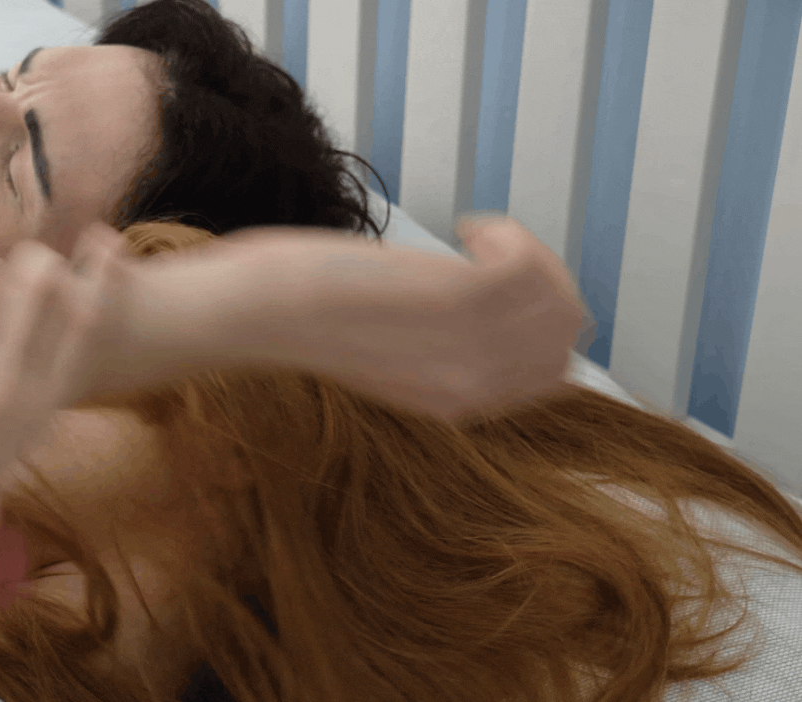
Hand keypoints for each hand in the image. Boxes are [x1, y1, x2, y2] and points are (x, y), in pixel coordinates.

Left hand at [0, 227, 124, 590]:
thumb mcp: (14, 444)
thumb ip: (31, 391)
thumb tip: (42, 332)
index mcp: (41, 406)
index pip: (88, 317)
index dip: (103, 269)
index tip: (106, 239)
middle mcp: (3, 389)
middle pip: (37, 280)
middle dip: (29, 259)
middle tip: (11, 268)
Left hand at [204, 213, 583, 418]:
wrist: (255, 313)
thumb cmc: (302, 318)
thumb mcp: (384, 350)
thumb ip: (435, 346)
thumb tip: (476, 305)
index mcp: (454, 405)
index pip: (547, 375)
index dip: (539, 318)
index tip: (497, 281)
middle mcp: (470, 388)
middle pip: (565, 337)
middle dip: (546, 280)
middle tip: (498, 250)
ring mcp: (466, 349)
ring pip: (560, 302)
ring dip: (529, 252)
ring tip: (476, 238)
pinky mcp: (455, 301)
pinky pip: (526, 265)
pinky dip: (507, 234)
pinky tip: (465, 228)